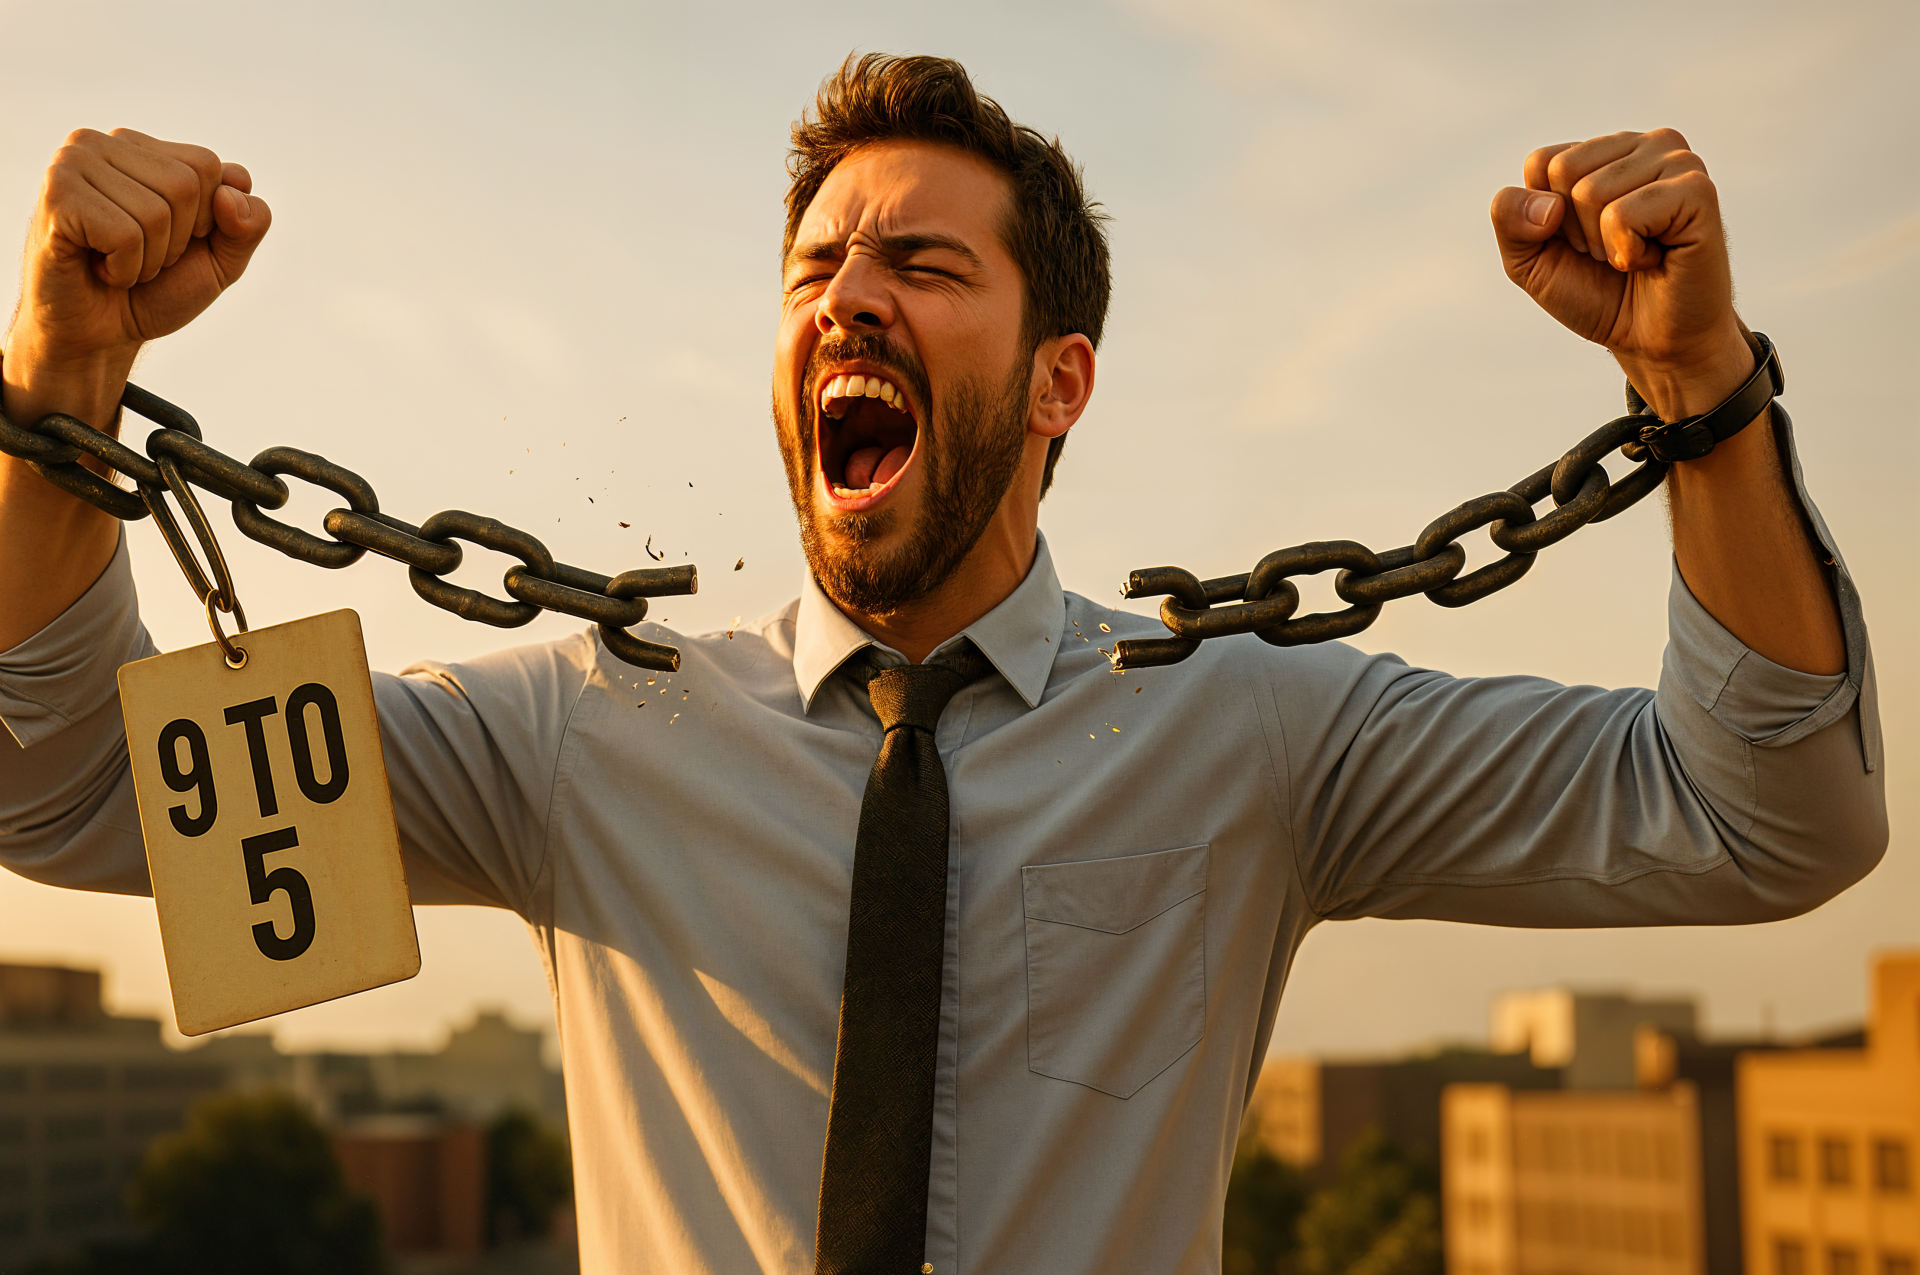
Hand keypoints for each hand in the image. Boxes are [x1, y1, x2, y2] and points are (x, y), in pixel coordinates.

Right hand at [3, 128, 270, 416]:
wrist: (100, 337)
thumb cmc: (156, 291)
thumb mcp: (223, 259)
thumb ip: (250, 224)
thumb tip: (231, 193)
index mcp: (142, 147)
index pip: (211, 166)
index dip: (208, 221)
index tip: (174, 242)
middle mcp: (102, 142)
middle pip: (186, 185)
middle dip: (178, 241)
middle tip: (142, 256)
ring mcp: (73, 163)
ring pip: (157, 212)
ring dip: (149, 258)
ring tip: (118, 262)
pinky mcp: (56, 194)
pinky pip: (125, 235)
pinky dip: (125, 268)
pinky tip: (99, 268)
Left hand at [1490, 129, 1750, 419]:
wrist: (1652, 342)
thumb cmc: (1597, 293)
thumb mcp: (1530, 260)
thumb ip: (1510, 220)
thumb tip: (1546, 206)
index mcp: (1606, 150)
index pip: (1542, 162)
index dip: (1547, 218)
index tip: (1582, 241)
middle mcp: (1645, 144)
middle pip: (1564, 172)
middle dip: (1576, 230)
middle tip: (1612, 251)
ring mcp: (1677, 162)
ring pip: (1591, 193)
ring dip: (1604, 244)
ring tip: (1636, 254)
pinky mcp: (1698, 190)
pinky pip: (1624, 215)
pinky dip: (1628, 252)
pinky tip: (1655, 258)